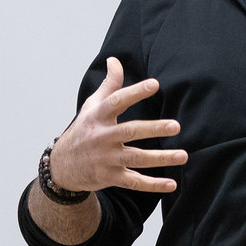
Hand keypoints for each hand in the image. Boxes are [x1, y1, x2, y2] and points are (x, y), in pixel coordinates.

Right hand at [49, 57, 185, 193]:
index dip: (135, 92)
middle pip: (130, 131)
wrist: (62, 166)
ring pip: (136, 158)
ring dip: (161, 158)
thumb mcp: (92, 106)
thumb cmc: (84, 130)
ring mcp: (106, 159)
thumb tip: (115, 60)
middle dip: (153, 128)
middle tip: (176, 126)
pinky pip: (134, 182)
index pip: (117, 102)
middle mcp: (102, 137)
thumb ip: (109, 85)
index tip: (155, 84)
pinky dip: (153, 185)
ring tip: (183, 155)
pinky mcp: (110, 177)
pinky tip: (172, 184)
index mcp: (98, 117)